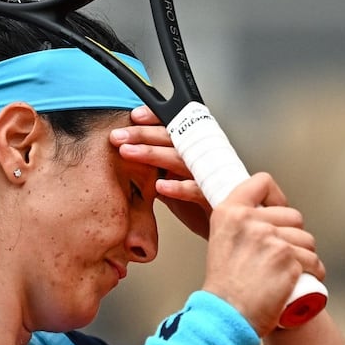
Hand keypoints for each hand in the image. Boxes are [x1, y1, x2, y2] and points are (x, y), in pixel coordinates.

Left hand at [110, 106, 213, 237]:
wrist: (226, 228)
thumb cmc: (200, 206)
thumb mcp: (171, 184)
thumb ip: (154, 172)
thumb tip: (129, 158)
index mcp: (191, 150)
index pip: (174, 126)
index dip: (155, 118)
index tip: (134, 116)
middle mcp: (202, 158)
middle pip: (173, 138)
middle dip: (143, 134)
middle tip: (119, 136)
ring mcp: (209, 176)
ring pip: (180, 159)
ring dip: (153, 154)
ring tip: (129, 153)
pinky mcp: (214, 198)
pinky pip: (196, 190)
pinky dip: (178, 188)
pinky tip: (160, 187)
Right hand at [203, 173, 324, 335]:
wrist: (225, 315)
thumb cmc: (224, 285)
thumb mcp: (222, 240)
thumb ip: (241, 224)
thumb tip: (267, 213)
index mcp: (229, 212)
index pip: (262, 182)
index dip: (276, 197)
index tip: (277, 214)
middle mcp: (250, 220)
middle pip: (293, 215)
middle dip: (294, 236)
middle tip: (280, 257)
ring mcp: (271, 239)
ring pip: (307, 240)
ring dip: (305, 257)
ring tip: (286, 274)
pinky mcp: (289, 259)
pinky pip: (314, 261)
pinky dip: (313, 274)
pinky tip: (299, 283)